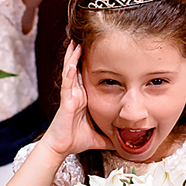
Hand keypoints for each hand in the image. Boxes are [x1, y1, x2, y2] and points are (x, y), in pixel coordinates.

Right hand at [42, 42, 114, 157]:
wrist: (61, 148)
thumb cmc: (76, 140)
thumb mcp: (99, 136)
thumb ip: (111, 136)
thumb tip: (125, 142)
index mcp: (82, 98)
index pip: (85, 76)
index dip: (87, 63)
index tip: (95, 50)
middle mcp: (75, 94)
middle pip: (76, 69)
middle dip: (78, 54)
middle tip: (83, 38)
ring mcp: (69, 96)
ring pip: (70, 72)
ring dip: (72, 58)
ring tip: (75, 43)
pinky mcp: (66, 102)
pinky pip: (68, 85)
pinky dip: (69, 74)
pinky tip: (72, 64)